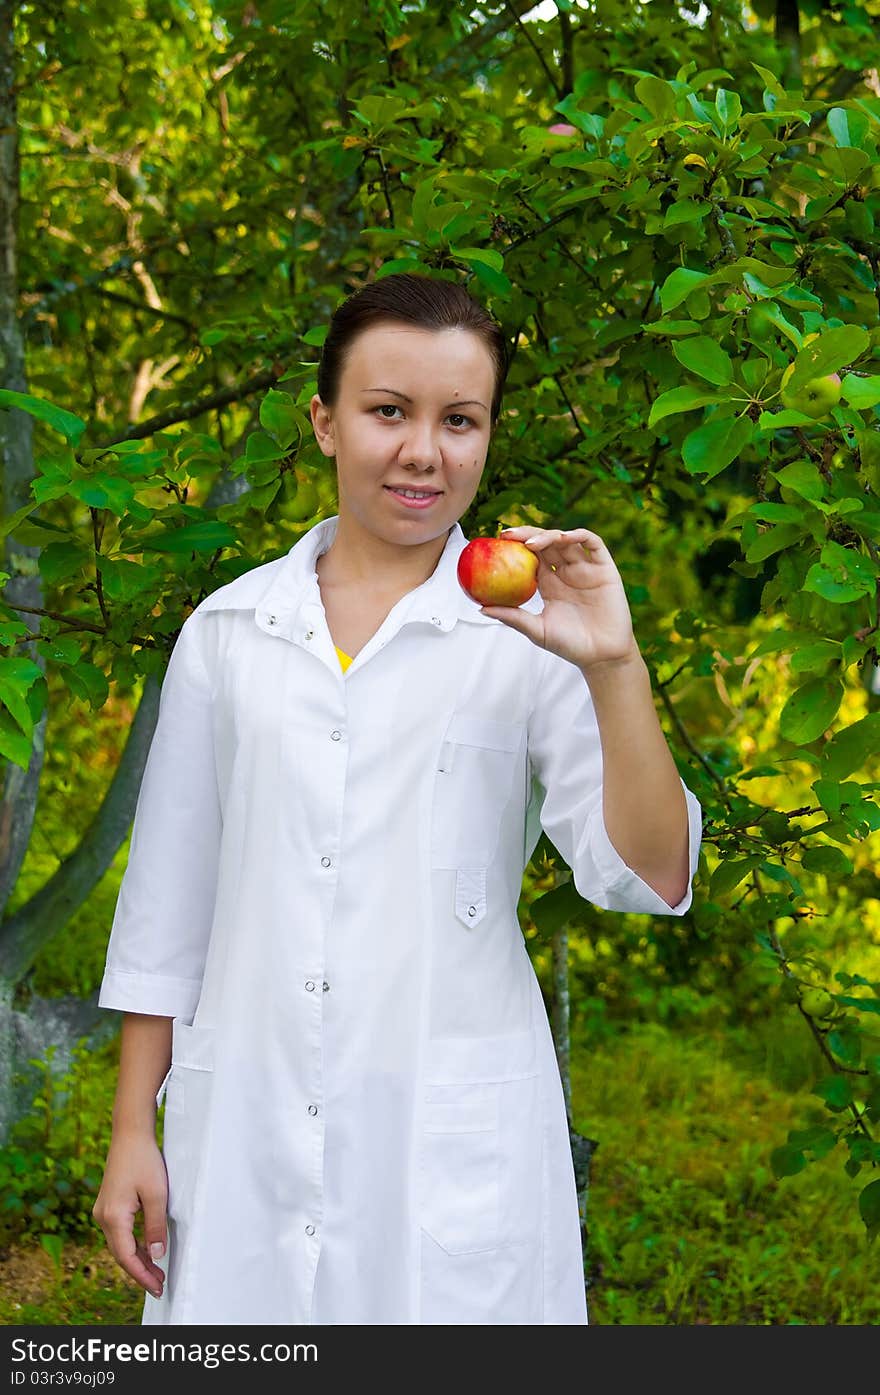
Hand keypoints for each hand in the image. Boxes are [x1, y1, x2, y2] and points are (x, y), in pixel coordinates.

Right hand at [93, 1131, 168, 1299]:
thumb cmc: (144, 1160)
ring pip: (120, 1244)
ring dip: (137, 1258)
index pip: (127, 1257)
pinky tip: (146, 1249)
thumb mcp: (156, 1194)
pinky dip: (133, 1243)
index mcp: (113, 1217)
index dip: (142, 1275)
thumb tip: (156, 1255)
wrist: (130, 1134)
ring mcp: (103, 1210)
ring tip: (156, 1270)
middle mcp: (102, 1217)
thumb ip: (155, 1227)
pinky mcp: (108, 1204)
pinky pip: (120, 1232)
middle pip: (121, 1253)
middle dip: (140, 1270)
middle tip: (159, 1284)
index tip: (157, 1287)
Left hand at [480, 525, 638, 672]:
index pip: (531, 556)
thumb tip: (481, 607)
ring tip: (532, 543)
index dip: (516, 546)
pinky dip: (578, 535)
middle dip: (527, 534)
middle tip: (508, 536)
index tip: (497, 542)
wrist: (602, 656)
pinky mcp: (604, 568)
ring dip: (549, 535)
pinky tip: (564, 538)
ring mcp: (585, 568)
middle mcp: (566, 572)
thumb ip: (513, 617)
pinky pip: (593, 543)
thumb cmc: (569, 646)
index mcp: (549, 583)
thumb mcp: (536, 630)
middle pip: (546, 543)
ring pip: (566, 540)